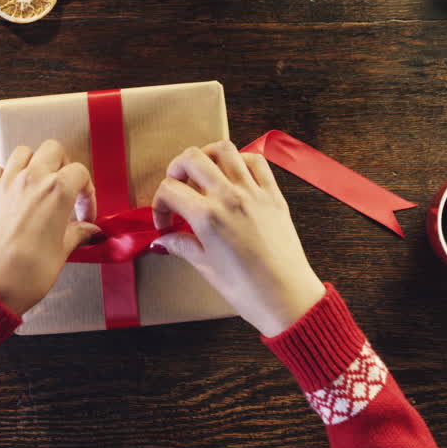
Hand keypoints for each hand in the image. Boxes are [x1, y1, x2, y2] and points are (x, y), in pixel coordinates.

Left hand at [0, 140, 99, 315]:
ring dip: (35, 163)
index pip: (80, 173)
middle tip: (65, 188)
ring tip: (39, 185)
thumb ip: (77, 234)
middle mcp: (31, 180)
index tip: (84, 212)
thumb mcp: (62, 252)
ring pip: (24, 152)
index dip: (87, 192)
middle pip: (53, 150)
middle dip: (63, 165)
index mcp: (57, 192)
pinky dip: (7, 175)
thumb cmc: (26, 273)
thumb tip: (89, 231)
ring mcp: (6, 184)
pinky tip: (13, 192)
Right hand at [150, 141, 324, 336]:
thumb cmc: (248, 289)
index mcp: (208, 217)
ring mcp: (253, 193)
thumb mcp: (207, 268)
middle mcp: (229, 197)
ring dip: (206, 156)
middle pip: (191, 158)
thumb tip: (163, 240)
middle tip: (176, 187)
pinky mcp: (273, 195)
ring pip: (223, 149)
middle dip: (175, 169)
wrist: (287, 297)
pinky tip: (233, 176)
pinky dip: (240, 160)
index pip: (170, 190)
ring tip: (202, 174)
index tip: (165, 220)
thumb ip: (182, 246)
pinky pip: (255, 161)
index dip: (159, 204)